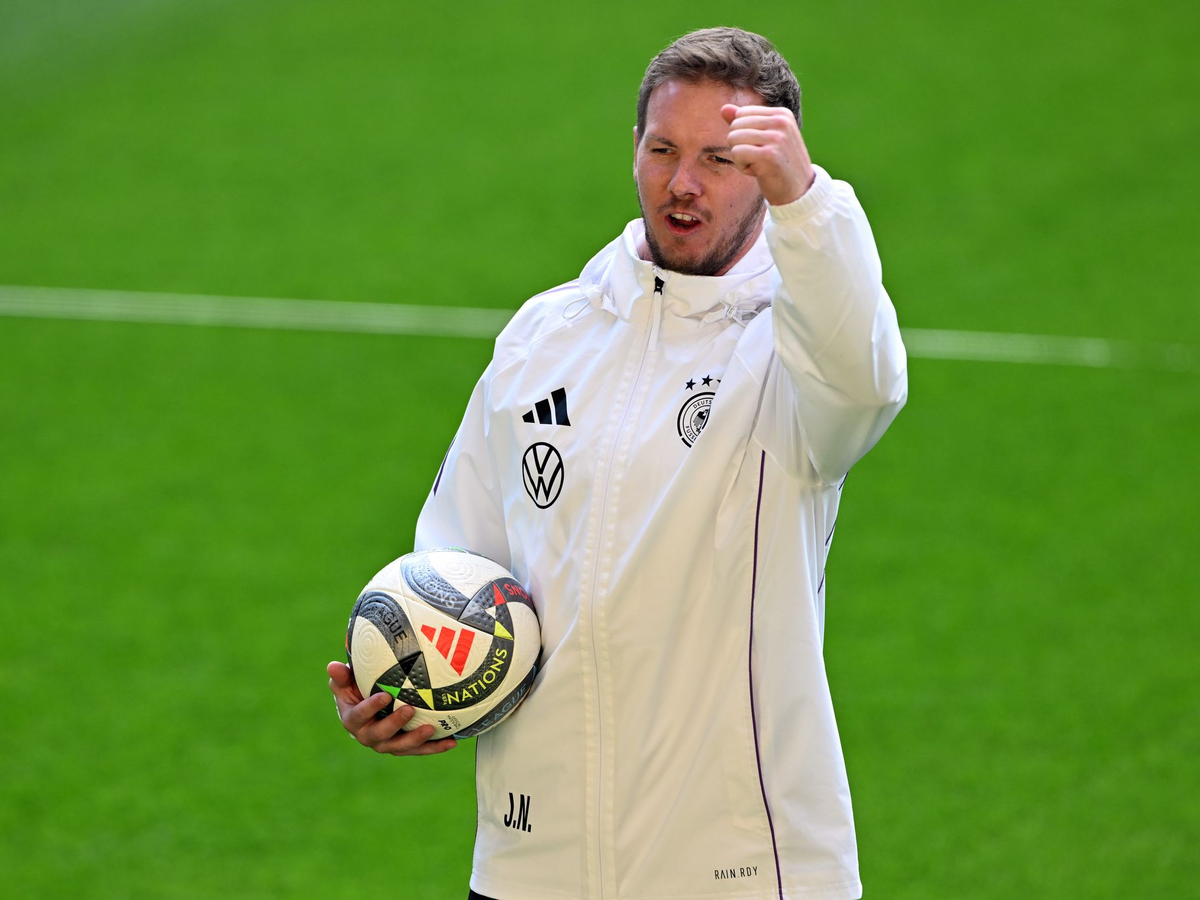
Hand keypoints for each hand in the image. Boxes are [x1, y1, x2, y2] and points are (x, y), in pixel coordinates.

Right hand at [327, 661, 457, 755]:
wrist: (368, 709)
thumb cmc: (356, 690)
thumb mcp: (346, 682)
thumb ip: (342, 676)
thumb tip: (332, 666)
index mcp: (353, 721)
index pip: (360, 716)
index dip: (371, 707)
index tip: (385, 695)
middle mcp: (368, 736)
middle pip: (381, 735)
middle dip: (395, 724)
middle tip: (410, 709)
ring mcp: (387, 744)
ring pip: (401, 747)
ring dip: (417, 739)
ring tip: (432, 728)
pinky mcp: (404, 747)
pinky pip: (420, 749)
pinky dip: (435, 747)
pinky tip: (451, 741)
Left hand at [720, 104, 814, 205]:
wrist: (799, 192)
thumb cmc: (779, 165)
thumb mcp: (766, 139)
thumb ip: (745, 122)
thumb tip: (723, 108)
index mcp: (782, 114)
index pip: (741, 114)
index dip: (744, 134)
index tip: (762, 148)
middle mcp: (781, 122)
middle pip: (735, 126)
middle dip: (740, 146)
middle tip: (760, 159)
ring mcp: (776, 138)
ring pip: (733, 139)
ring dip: (740, 158)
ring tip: (759, 165)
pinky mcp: (768, 155)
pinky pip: (736, 153)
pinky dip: (742, 167)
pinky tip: (758, 172)